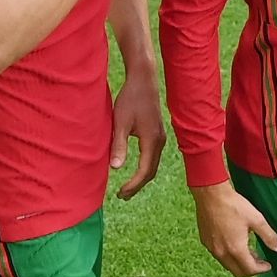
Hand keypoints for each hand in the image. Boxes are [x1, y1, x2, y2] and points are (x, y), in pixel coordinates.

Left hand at [110, 68, 166, 199]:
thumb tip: (115, 168)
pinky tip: (134, 169)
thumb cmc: (130, 99)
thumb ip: (118, 145)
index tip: (120, 193)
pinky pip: (153, 156)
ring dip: (141, 178)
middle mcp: (160, 141)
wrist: (143, 80)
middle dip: (137, 185)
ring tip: (127, 187)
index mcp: (152, 141)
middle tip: (122, 196)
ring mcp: (161, 137)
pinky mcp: (157, 133)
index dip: (133, 185)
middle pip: (151, 172)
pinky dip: (145, 167)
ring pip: (153, 165)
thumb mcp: (120, 122)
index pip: (144, 171)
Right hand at [192, 180, 276, 276]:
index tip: (268, 265)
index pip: (249, 270)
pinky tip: (234, 242)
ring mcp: (211, 247)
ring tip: (248, 250)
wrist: (210, 193)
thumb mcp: (256, 219)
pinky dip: (228, 254)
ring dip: (239, 262)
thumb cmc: (233, 205)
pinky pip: (218, 255)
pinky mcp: (204, 241)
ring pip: (227, 264)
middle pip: (237, 272)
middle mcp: (221, 252)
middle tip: (259, 260)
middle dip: (250, 269)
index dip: (261, 269)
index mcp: (235, 249)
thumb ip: (269, 236)